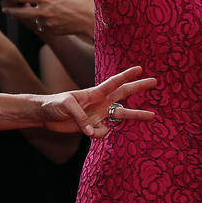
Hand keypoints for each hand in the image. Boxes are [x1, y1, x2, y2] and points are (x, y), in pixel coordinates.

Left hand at [0, 0, 94, 37]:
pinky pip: (41, 25)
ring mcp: (46, 22)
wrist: (93, 20)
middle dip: (9, 9)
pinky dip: (40, 22)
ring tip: (23, 12)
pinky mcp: (51, 30)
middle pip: (18, 11)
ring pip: (29, 19)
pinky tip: (47, 18)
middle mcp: (43, 11)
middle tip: (5, 8)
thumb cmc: (83, 1)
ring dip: (25, 16)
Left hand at [39, 66, 156, 136]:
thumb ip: (81, 117)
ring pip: (122, 114)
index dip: (126, 76)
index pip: (114, 82)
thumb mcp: (66, 105)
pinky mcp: (94, 126)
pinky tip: (88, 131)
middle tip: (155, 81)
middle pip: (125, 93)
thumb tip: (93, 131)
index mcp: (95, 92)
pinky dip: (98, 134)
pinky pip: (103, 132)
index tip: (140, 69)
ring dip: (136, 115)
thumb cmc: (54, 104)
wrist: (45, 116)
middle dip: (140, 87)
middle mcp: (101, 102)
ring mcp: (99, 113)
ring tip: (152, 116)